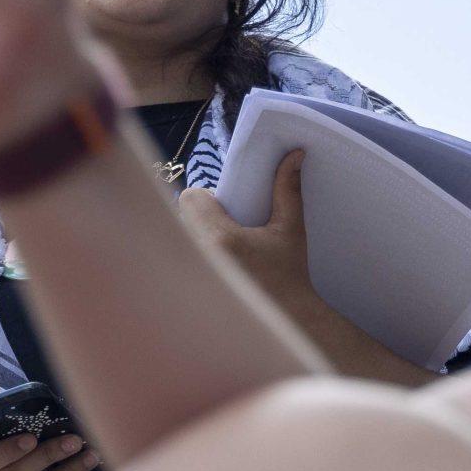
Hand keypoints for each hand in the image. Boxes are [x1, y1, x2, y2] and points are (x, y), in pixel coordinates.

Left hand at [177, 151, 317, 314]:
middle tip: (221, 227)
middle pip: (181, 216)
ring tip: (216, 247)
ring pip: (176, 238)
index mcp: (222, 238)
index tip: (223, 207)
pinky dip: (188, 260)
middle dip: (198, 218)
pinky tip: (208, 267)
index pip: (190, 197)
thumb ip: (288, 189)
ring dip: (191, 237)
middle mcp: (201, 257)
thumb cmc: (289, 274)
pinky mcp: (189, 291)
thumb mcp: (290, 229)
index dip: (205, 197)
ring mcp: (192, 277)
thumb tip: (294, 154)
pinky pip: (177, 262)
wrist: (287, 316)